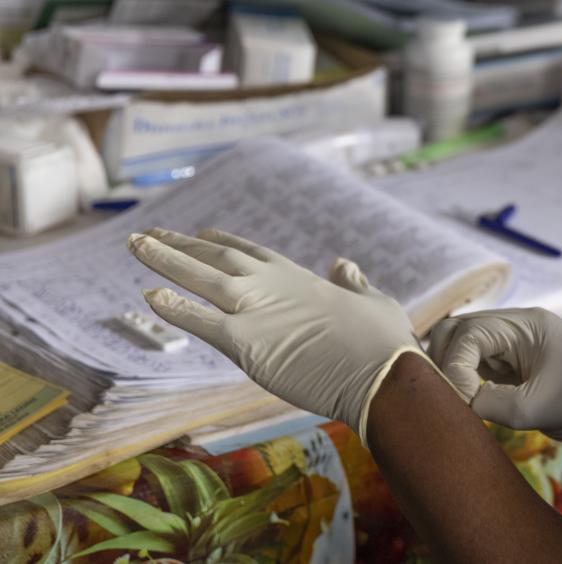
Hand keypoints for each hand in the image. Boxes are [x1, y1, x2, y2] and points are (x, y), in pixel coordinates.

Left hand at [128, 227, 434, 444]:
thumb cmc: (383, 342)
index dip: (220, 242)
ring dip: (163, 259)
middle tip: (148, 235)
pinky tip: (149, 296)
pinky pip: (200, 321)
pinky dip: (173, 308)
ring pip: (200, 277)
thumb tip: (345, 263)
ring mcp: (256, 310)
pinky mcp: (246, 343)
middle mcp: (272, 285)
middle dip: (179, 244)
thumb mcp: (374, 300)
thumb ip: (353, 281)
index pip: (250, 252)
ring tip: (133, 244)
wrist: (380, 372)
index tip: (199, 234)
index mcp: (298, 277)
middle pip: (216, 256)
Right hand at [428, 307, 561, 444]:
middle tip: (451, 398)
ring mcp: (506, 341)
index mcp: (523, 325)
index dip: (455, 367)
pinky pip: (470, 361)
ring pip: (458, 344)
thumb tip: (461, 403)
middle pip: (454, 330)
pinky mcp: (504, 359)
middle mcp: (511, 326)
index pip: (469, 334)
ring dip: (450, 371)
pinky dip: (461, 378)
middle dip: (444, 363)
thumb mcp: (540, 408)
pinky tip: (467, 401)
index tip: (466, 401)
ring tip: (458, 401)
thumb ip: (496, 404)